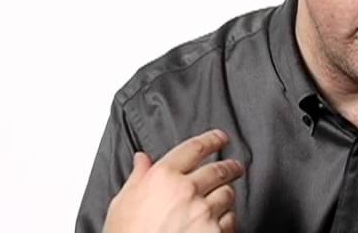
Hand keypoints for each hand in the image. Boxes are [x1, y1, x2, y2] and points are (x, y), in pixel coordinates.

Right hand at [103, 129, 243, 232]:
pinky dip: (228, 219)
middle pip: (218, 169)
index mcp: (163, 176)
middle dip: (230, 166)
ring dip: (228, 194)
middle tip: (235, 167)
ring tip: (226, 197)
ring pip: (227, 194)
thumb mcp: (123, 203)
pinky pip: (231, 220)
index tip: (221, 138)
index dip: (212, 139)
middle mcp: (186, 190)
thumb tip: (141, 159)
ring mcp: (203, 212)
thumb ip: (137, 177)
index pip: (195, 148)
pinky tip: (221, 221)